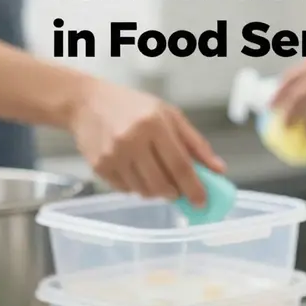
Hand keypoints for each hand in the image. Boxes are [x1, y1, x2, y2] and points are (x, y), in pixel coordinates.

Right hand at [70, 79, 225, 205]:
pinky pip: (126, 190)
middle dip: (175, 193)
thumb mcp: (171, 116)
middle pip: (162, 184)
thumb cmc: (135, 108)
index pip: (180, 166)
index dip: (194, 188)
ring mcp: (112, 155)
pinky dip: (137, 187)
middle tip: (179, 191)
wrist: (87, 103)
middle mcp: (131, 140)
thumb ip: (196, 144)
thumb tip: (218, 170)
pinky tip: (136, 170)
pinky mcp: (99, 166)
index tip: (203, 202)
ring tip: (156, 174)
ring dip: (156, 191)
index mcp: (154, 125)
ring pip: (144, 191)